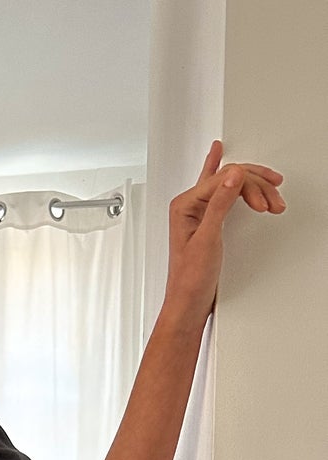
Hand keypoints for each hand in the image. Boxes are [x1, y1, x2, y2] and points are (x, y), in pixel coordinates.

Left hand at [161, 140, 285, 331]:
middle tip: (274, 198)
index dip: (249, 186)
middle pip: (228, 178)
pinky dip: (228, 178)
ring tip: (272, 195)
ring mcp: (197, 212)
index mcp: (184, 205)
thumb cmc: (190, 279)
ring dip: (253, 186)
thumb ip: (220, 205)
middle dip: (256, 185)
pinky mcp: (206, 221)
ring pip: (230, 184)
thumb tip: (233, 176)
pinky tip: (217, 156)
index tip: (265, 201)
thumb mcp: (208, 239)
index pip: (223, 179)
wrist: (189, 303)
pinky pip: (218, 190)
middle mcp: (189, 205)